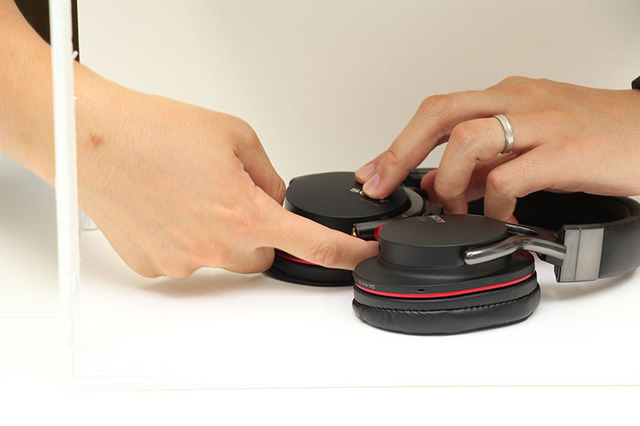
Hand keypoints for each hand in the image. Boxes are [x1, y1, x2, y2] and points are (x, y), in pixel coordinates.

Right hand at [0, 1, 375, 278]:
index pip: (312, 243)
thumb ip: (268, 175)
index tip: (361, 257)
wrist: (92, 140)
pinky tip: (167, 207)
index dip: (344, 253)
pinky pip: (186, 258)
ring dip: (218, 233)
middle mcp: (215, 246)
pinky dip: (186, 237)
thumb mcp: (235, 136)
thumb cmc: (153, 130)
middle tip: (229, 196)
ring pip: (222, 258)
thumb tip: (276, 197)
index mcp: (244, 213)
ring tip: (188, 194)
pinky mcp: (154, 266)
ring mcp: (182, 261)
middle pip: (262, 256)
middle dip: (258, 232)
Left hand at [356, 76, 639, 221]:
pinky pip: (511, 176)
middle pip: (441, 113)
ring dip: (449, 179)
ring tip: (453, 207)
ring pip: (469, 137)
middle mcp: (519, 101)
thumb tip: (442, 182)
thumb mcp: (531, 145)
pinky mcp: (567, 151)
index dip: (398, 144)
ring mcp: (543, 122)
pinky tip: (496, 217)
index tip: (373, 174)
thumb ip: (486, 163)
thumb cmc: (597, 137)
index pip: (438, 112)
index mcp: (507, 97)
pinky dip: (492, 203)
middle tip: (383, 186)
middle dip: (400, 152)